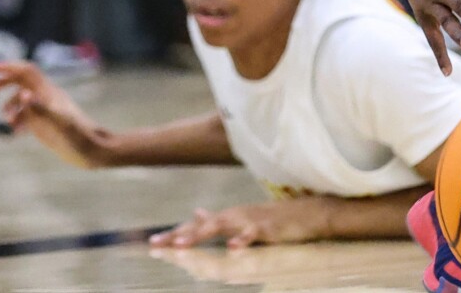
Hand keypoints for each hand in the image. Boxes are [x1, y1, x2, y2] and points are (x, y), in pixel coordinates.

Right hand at [0, 61, 105, 167]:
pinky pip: (23, 113)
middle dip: (0, 85)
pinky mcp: (43, 122)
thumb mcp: (59, 123)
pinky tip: (17, 132)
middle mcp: (45, 97)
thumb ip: (40, 108)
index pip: (26, 72)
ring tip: (11, 123)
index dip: (7, 66)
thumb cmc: (78, 136)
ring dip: (7, 107)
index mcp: (49, 92)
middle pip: (18, 81)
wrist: (92, 149)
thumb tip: (23, 93)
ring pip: (18, 98)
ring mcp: (44, 109)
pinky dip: (15, 119)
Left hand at [149, 200, 329, 248]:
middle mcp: (234, 216)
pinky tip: (231, 248)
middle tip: (156, 244)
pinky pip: (252, 234)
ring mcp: (250, 220)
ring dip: (199, 234)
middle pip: (201, 225)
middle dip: (178, 235)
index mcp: (228, 216)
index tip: (152, 243)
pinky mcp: (267, 227)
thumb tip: (196, 212)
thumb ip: (217, 217)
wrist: (308, 211)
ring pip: (220, 226)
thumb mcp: (242, 217)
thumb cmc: (274, 217)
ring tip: (181, 244)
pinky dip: (241, 240)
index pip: (196, 225)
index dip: (174, 233)